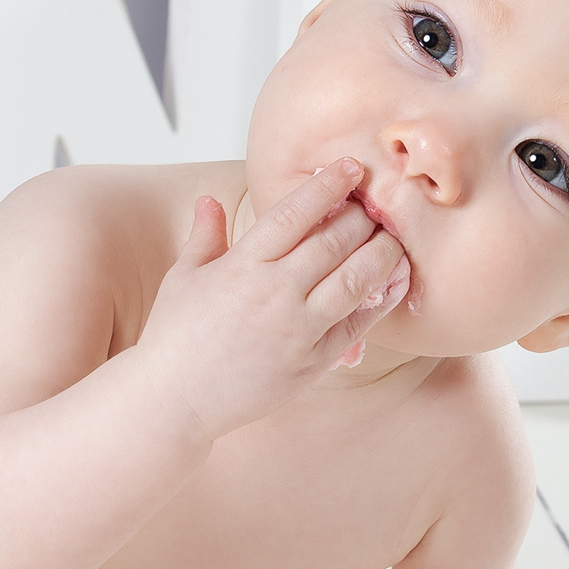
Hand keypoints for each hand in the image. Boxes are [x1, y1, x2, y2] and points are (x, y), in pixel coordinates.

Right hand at [138, 161, 410, 442]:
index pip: (294, 212)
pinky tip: (395, 282)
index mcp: (242, 265)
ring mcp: (297, 329)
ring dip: (381, 253)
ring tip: (393, 239)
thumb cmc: (174, 338)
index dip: (327, 185)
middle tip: (377, 206)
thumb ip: (204, 236)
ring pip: (355, 279)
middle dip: (362, 217)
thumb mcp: (181, 278)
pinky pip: (357, 325)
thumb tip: (209, 201)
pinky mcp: (312, 362)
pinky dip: (382, 300)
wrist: (174, 400)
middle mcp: (274, 292)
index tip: (351, 168)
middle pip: (334, 241)